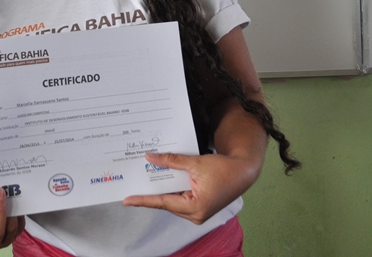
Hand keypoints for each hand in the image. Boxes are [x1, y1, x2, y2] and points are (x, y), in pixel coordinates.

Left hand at [122, 151, 259, 223]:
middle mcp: (196, 215)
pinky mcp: (200, 208)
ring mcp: (198, 213)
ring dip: (162, 191)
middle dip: (151, 194)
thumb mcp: (195, 163)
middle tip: (133, 186)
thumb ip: (171, 161)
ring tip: (144, 182)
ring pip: (173, 202)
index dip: (143, 200)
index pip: (163, 203)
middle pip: (167, 203)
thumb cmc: (224, 169)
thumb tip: (151, 157)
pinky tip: (162, 182)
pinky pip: (180, 200)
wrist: (243, 171)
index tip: (127, 200)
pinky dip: (172, 191)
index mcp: (195, 208)